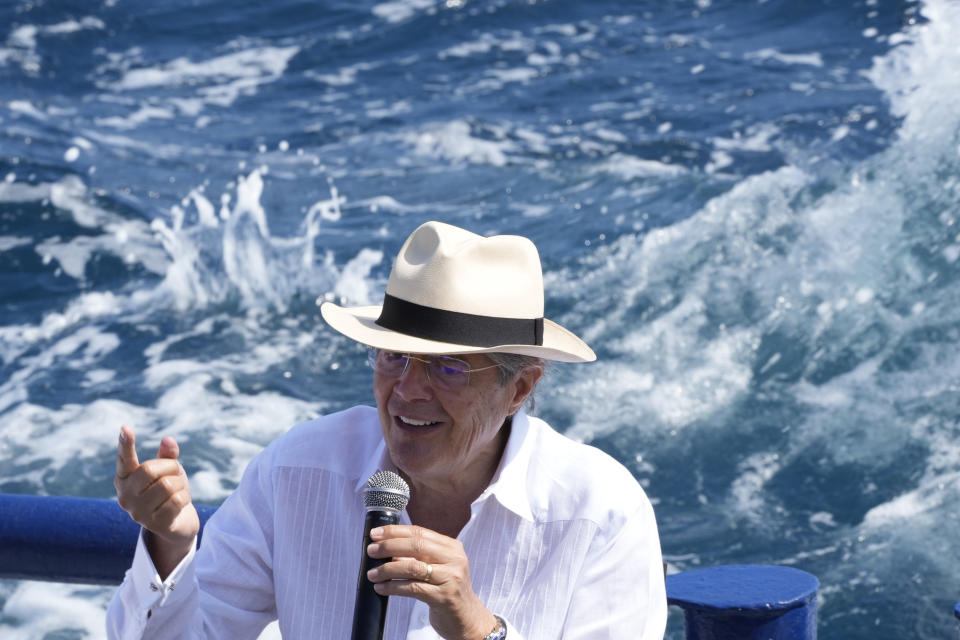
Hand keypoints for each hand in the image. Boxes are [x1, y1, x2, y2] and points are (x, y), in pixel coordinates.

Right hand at [114, 425, 199, 578]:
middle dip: (170, 467)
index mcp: (125, 479)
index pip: (124, 459)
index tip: (125, 428)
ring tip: (177, 491)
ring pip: (167, 485)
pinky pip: (177, 501)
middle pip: (149, 470)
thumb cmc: (169, 491)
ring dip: (180, 485)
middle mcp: (125, 496)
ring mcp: (137, 512)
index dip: (125, 444)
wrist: (176, 524)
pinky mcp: (153, 524)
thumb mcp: (169, 471)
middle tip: (176, 473)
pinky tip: (180, 505)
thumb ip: (167, 456)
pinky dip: (184, 498)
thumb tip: (168, 440)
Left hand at [365, 525, 496, 639]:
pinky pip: (412, 588)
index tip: (375, 534)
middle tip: (371, 551)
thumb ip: (417, 556)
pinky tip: (381, 588)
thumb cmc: (446, 590)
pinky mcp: (444, 597)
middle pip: (416, 545)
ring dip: (387, 569)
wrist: (466, 618)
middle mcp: (454, 559)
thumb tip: (385, 548)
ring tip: (372, 574)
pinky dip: (393, 587)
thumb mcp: (437, 567)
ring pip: (413, 567)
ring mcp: (451, 578)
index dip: (395, 531)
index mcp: (452, 547)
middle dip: (389, 546)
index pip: (420, 532)